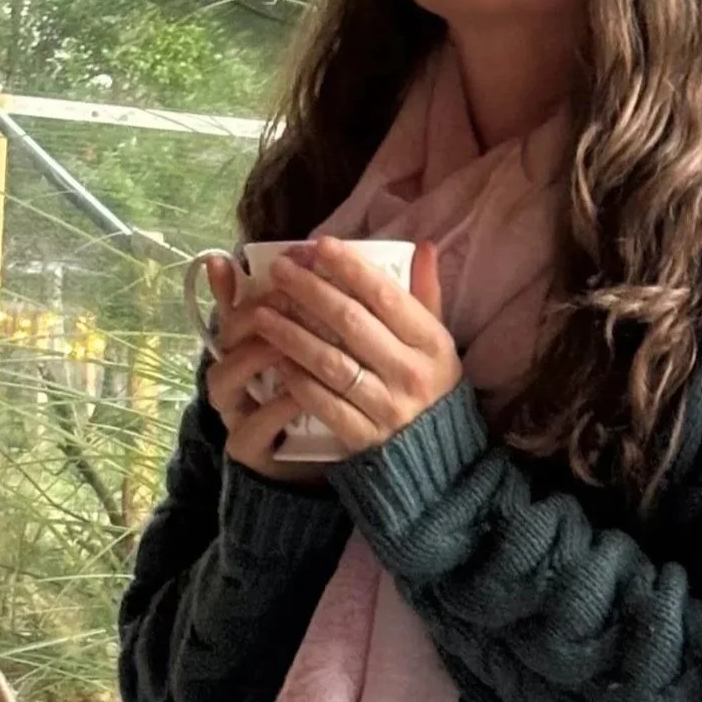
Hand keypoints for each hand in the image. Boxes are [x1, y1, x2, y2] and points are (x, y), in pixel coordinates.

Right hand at [201, 252, 331, 483]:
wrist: (312, 464)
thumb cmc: (311, 395)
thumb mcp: (312, 348)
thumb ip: (310, 308)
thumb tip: (310, 266)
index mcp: (241, 346)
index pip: (232, 307)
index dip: (251, 287)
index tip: (282, 270)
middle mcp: (229, 375)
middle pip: (222, 338)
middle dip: (251, 315)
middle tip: (286, 299)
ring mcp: (233, 412)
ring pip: (226, 377)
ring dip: (258, 355)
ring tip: (291, 341)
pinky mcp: (246, 448)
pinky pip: (255, 424)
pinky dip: (279, 406)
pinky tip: (305, 392)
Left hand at [245, 238, 461, 456]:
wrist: (434, 455)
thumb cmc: (432, 385)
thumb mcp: (439, 341)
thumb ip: (427, 295)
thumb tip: (423, 246)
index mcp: (432, 344)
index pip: (387, 296)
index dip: (351, 268)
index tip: (320, 245)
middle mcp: (410, 373)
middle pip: (352, 324)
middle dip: (311, 291)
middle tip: (280, 270)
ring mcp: (386, 407)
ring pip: (331, 362)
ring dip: (292, 334)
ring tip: (263, 312)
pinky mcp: (364, 436)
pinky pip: (324, 404)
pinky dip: (298, 381)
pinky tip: (276, 359)